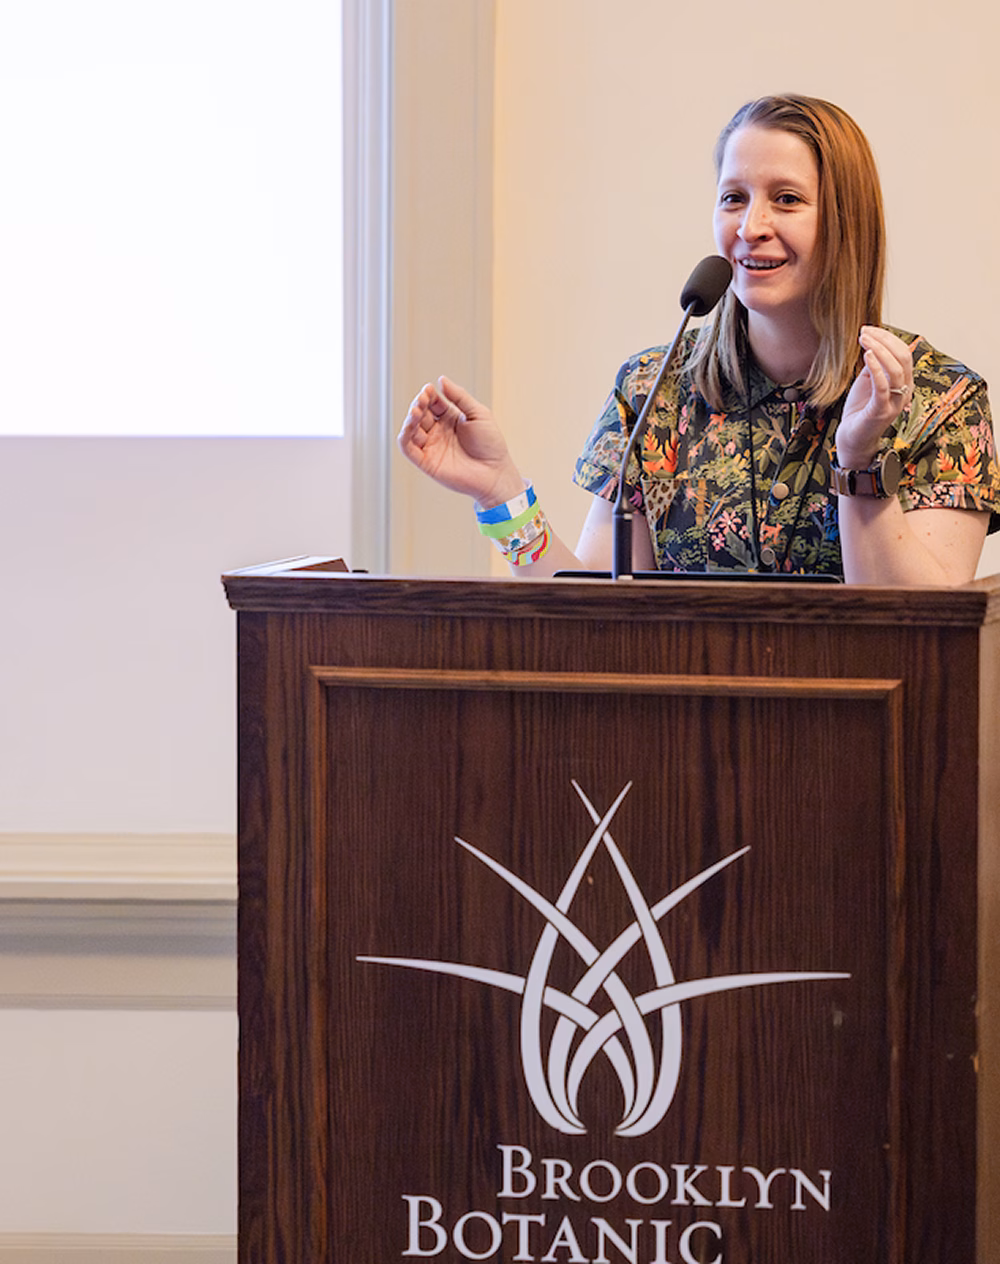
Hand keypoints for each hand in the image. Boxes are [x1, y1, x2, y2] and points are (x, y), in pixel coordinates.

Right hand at [397, 376, 522, 505]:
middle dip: (419, 404)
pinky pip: (408, 449)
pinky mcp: (427, 462)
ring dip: (410, 418)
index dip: (428, 395)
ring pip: (411, 430)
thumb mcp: (478, 413)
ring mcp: (432, 447)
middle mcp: (439, 432)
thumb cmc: (491, 445)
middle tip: (423, 399)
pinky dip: (404, 436)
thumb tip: (441, 380)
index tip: (428, 389)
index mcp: (450, 419)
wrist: (495, 472)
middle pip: (420, 414)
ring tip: (416, 411)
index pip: (432, 403)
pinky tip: (409, 426)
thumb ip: (459, 397)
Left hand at [836, 326, 913, 468]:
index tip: (868, 329)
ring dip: (880, 351)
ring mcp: (894, 402)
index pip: (903, 353)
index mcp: (904, 383)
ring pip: (896, 370)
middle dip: (884, 341)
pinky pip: (883, 386)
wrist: (852, 437)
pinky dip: (876, 368)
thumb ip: (875, 365)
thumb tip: (874, 344)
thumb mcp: (868, 382)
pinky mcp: (881, 411)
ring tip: (864, 340)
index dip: (888, 338)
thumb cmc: (860, 409)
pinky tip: (867, 356)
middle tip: (865, 332)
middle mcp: (904, 392)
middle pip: (903, 358)